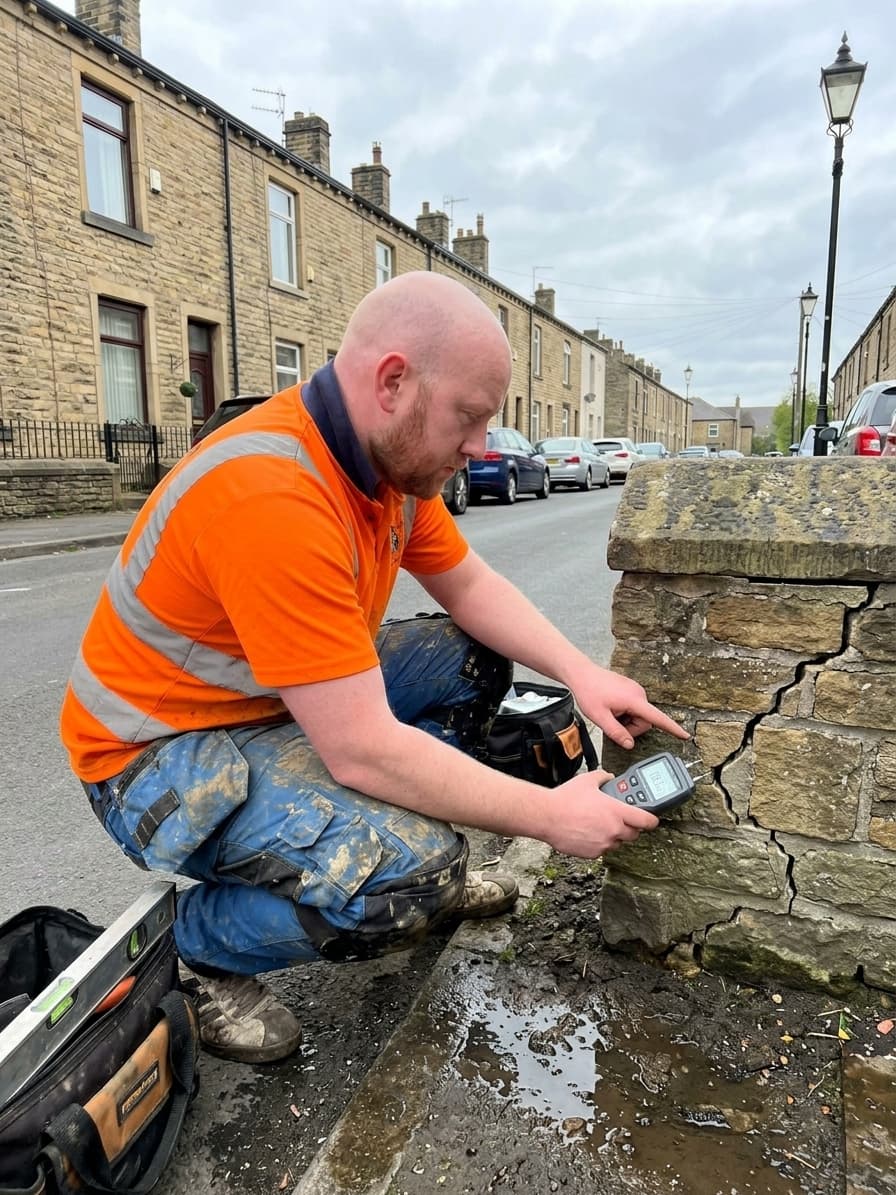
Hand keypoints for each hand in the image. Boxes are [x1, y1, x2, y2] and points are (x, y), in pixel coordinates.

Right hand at [544, 770, 658, 857]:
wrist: (546, 816)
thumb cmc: (566, 799)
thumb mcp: (587, 780)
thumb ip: (603, 777)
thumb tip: (609, 777)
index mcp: (617, 812)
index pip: (647, 821)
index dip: (651, 819)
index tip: (651, 818)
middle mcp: (613, 830)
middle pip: (634, 834)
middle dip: (630, 827)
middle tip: (621, 818)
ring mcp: (603, 844)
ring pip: (618, 843)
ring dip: (614, 835)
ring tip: (600, 824)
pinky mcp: (592, 853)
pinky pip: (602, 849)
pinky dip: (599, 842)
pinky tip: (588, 832)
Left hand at [574, 666, 688, 750]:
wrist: (582, 673)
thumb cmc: (589, 692)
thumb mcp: (600, 717)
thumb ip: (617, 733)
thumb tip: (629, 744)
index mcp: (634, 700)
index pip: (658, 718)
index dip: (673, 728)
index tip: (685, 735)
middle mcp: (639, 693)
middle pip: (644, 721)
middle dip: (630, 728)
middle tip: (612, 723)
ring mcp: (635, 690)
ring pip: (638, 716)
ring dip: (626, 720)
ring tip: (610, 713)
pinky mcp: (631, 690)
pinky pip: (633, 708)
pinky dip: (624, 713)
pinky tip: (611, 707)